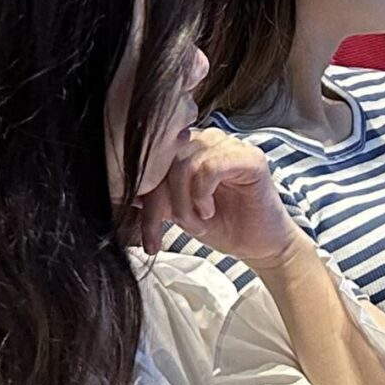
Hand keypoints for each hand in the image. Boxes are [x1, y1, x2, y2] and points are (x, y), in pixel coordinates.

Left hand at [146, 129, 300, 271]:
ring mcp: (230, 145)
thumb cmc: (222, 226)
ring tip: (198, 223)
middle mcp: (208, 139)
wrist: (259, 246)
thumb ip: (157, 195)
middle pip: (164, 160)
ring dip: (184, 204)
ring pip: (183, 164)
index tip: (148, 235)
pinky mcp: (249, 157)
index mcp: (189, 147)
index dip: (144, 195)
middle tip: (171, 233)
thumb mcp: (177, 210)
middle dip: (162, 205)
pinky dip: (202, 194)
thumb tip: (124, 190)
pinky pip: (209, 167)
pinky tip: (209, 210)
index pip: (152, 160)